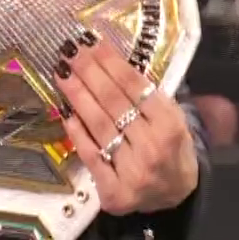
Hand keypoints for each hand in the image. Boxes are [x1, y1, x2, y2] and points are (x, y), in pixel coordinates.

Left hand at [53, 35, 199, 215]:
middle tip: (69, 51)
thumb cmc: (172, 149)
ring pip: (98, 125)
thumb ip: (147, 95)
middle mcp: (152, 146)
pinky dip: (76, 131)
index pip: (134, 86)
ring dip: (77, 96)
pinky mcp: (114, 191)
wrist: (176, 196)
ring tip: (62, 73)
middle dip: (89, 73)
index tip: (90, 42)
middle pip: (113, 102)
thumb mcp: (172, 118)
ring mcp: (132, 171)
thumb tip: (108, 61)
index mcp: (170, 124)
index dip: (110, 62)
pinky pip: (90, 154)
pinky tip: (65, 110)